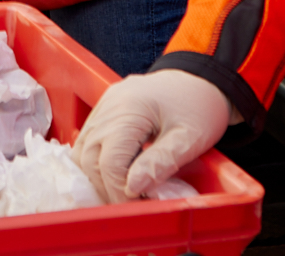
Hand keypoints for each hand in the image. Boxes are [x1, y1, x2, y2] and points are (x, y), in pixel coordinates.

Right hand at [72, 69, 234, 202]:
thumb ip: (161, 162)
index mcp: (130, 109)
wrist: (202, 78)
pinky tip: (119, 173)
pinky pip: (88, 141)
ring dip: (98, 176)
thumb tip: (133, 188)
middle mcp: (109, 106)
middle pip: (89, 157)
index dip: (120, 190)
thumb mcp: (189, 138)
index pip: (109, 161)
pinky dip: (97, 162)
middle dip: (107, 187)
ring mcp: (104, 106)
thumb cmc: (199, 106)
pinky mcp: (105, 110)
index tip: (140, 205)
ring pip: (82, 151)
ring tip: (125, 191)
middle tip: (132, 204)